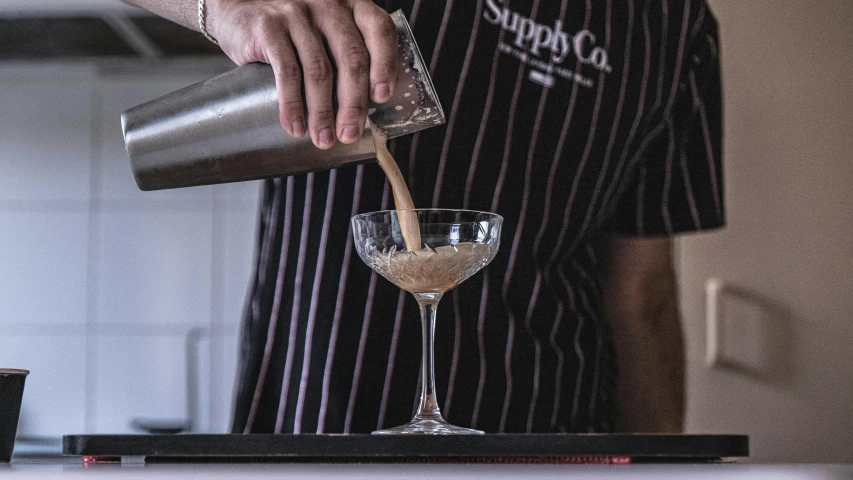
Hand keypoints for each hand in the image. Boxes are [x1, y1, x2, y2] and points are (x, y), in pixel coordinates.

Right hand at [208, 0, 397, 148]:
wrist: (238, 14)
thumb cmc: (291, 32)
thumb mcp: (325, 34)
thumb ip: (347, 56)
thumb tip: (367, 108)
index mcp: (351, 6)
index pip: (379, 30)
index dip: (385, 65)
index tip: (382, 97)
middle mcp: (328, 6)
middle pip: (351, 57)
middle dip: (353, 103)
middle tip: (350, 133)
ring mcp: (297, 14)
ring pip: (319, 69)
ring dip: (322, 112)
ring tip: (323, 138)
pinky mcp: (269, 28)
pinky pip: (286, 71)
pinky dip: (292, 104)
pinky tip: (295, 126)